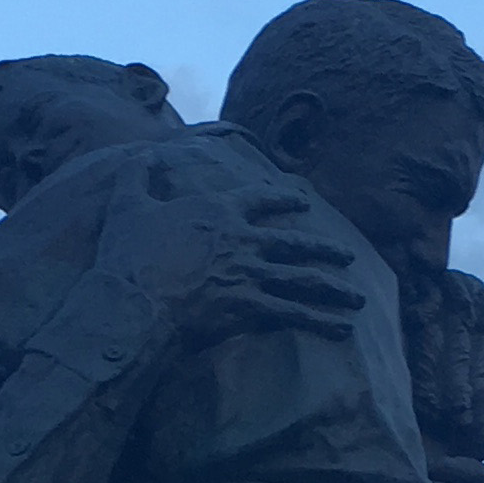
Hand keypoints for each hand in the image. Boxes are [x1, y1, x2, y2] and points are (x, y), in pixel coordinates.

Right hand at [98, 168, 362, 344]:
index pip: (260, 198)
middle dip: (325, 251)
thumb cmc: (127, 257)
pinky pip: (294, 315)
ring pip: (303, 280)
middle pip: (295, 243)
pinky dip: (320, 322)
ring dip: (333, 289)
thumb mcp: (127, 206)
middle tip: (347, 257)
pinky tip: (341, 329)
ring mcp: (250, 274)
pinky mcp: (250, 309)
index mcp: (218, 211)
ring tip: (356, 297)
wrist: (133, 304)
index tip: (302, 202)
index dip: (283, 199)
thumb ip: (137, 176)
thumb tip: (145, 154)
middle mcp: (243, 240)